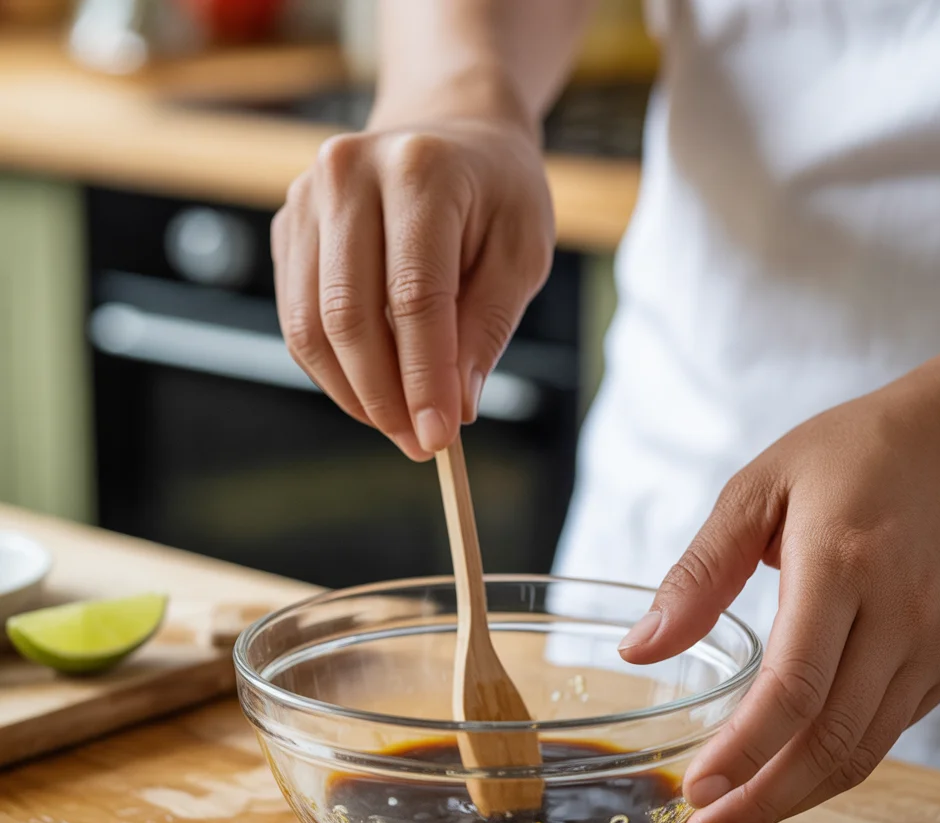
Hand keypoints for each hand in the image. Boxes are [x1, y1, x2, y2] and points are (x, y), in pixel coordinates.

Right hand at [271, 115, 553, 459]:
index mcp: (419, 171)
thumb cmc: (496, 192)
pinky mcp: (287, 229)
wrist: (448, 130)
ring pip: (311, 327)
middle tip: (420, 444)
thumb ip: (488, 327)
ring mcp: (304, 199)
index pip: (414, 296)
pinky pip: (298, 321)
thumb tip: (456, 406)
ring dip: (355, 393)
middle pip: (349, 315)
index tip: (440, 438)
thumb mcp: (521, 251)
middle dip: (385, 396)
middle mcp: (347, 174)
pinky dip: (334, 371)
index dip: (425, 378)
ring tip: (400, 425)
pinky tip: (374, 389)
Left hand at [617, 342, 939, 822]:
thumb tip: (639, 648)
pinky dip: (833, 765)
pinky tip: (786, 776)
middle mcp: (897, 615)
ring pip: (862, 751)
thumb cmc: (854, 453)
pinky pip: (885, 730)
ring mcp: (931, 644)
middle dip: (763, 801)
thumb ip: (700, 572)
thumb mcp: (760, 488)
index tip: (696, 791)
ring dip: (795, 798)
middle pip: (830, 740)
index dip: (745, 752)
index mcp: (842, 564)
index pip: (794, 686)